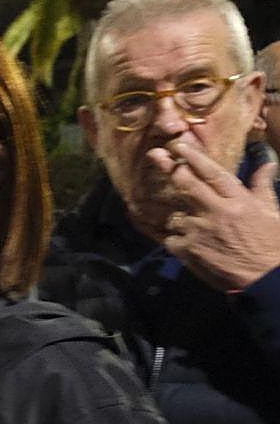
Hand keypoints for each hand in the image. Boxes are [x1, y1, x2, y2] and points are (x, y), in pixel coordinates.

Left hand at [151, 133, 279, 292]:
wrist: (265, 279)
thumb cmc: (271, 244)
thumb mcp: (271, 211)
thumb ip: (262, 186)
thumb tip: (267, 164)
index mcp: (238, 201)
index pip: (212, 173)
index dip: (194, 157)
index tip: (178, 145)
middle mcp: (215, 212)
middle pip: (186, 185)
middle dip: (170, 170)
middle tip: (155, 157)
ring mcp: (199, 232)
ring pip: (175, 214)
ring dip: (178, 215)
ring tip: (191, 223)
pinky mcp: (188, 251)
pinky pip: (170, 238)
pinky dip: (175, 237)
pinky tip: (185, 240)